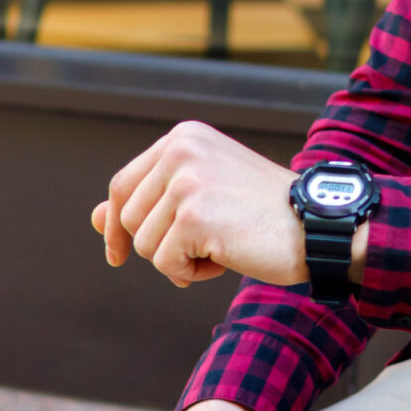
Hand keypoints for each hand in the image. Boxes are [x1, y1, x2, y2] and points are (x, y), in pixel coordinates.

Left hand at [90, 121, 305, 288]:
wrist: (317, 225)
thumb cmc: (264, 213)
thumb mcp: (203, 196)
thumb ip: (151, 202)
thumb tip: (94, 218)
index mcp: (184, 137)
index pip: (122, 185)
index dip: (115, 224)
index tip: (117, 254)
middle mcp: (181, 150)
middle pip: (130, 218)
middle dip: (160, 245)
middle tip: (204, 246)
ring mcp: (187, 181)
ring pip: (145, 245)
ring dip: (178, 260)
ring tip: (220, 247)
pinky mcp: (194, 215)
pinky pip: (166, 262)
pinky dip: (191, 273)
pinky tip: (225, 259)